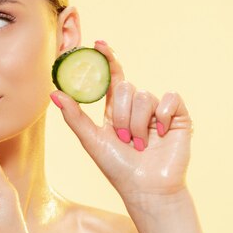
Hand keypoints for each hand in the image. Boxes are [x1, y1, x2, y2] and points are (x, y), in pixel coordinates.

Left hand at [50, 40, 192, 204]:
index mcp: (116, 110)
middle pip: (126, 87)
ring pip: (145, 96)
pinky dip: (163, 115)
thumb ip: (74, 116)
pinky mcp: (178, 117)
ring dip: (138, 123)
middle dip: (121, 114)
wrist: (147, 189)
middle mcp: (137, 107)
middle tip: (124, 139)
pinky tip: (161, 134)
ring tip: (140, 145)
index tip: (99, 44)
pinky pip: (170, 98)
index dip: (107, 59)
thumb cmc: (118, 168)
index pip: (113, 78)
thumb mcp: (92, 140)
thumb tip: (54, 92)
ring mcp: (158, 111)